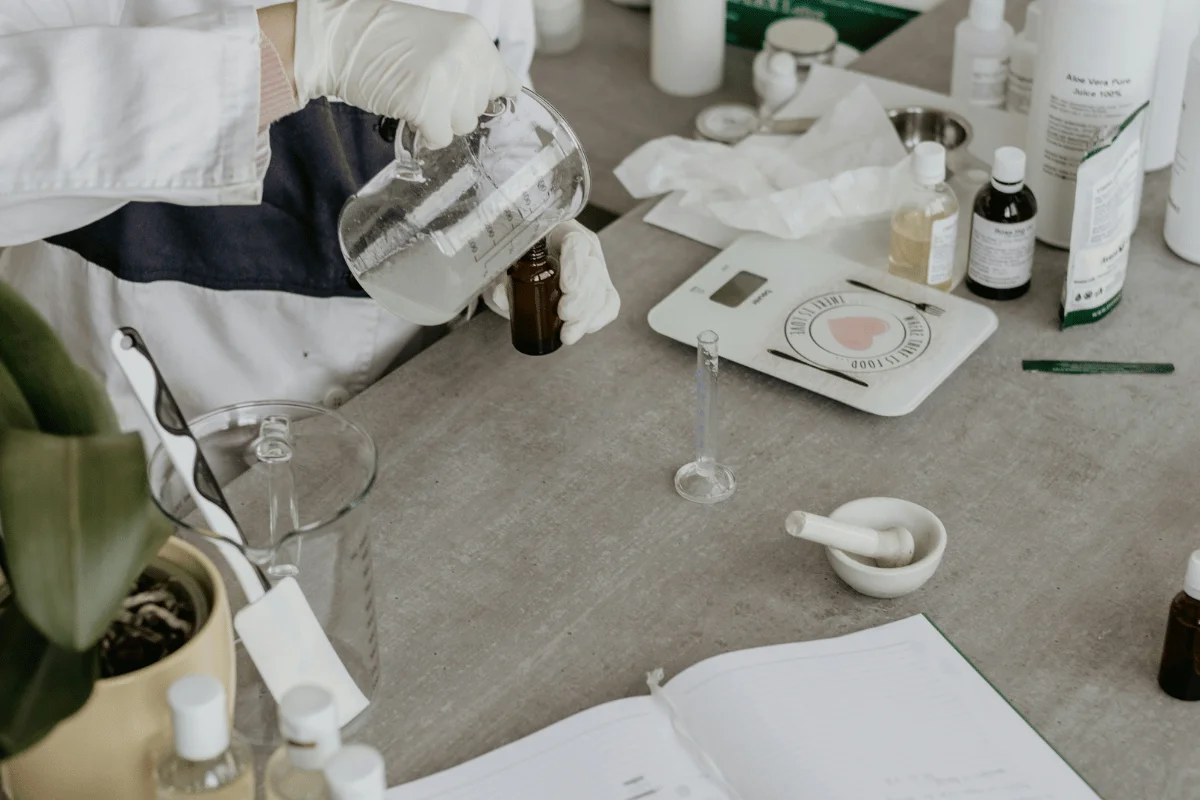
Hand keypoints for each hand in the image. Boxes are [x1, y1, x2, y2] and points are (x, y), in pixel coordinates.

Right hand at [293, 0, 521, 148]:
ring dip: (440, 121)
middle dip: (455, 107)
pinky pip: (440, 137)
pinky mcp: (425, 104)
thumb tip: (503, 92)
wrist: (339, 37)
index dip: (480, 95)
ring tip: (415, 97)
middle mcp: (466, 56)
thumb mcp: (441, 37)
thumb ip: (470, 62)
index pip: (503, 83)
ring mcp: (446, 80)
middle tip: (425, 89)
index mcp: (474, 36)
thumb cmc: (385, 38)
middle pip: (479, 108)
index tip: (460, 95)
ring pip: (463, 126)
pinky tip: (408, 113)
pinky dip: (424, 134)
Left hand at [491, 221, 620, 344]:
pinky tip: (582, 330)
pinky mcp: (600, 290)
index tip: (566, 287)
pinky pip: (609, 304)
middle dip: (581, 297)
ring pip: (602, 291)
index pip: (576, 243)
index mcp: (561, 232)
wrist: (522, 269)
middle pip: (593, 270)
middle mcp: (584, 249)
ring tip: (568, 334)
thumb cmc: (515, 261)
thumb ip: (501, 277)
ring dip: (586, 316)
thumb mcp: (504, 265)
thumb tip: (502, 296)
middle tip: (564, 314)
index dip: (575, 265)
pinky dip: (597, 319)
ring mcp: (595, 270)